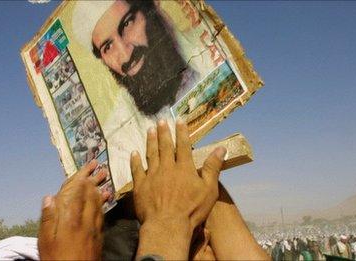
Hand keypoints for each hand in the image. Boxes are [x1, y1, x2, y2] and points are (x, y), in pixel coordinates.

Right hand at [38, 160, 109, 260]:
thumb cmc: (56, 259)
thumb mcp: (45, 240)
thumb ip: (48, 218)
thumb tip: (49, 197)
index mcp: (70, 219)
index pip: (77, 194)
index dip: (82, 179)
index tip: (87, 167)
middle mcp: (85, 221)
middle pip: (90, 195)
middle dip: (94, 180)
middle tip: (99, 167)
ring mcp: (94, 228)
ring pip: (99, 203)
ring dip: (100, 189)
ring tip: (104, 178)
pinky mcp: (100, 236)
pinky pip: (103, 214)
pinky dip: (104, 203)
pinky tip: (106, 199)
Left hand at [130, 119, 225, 258]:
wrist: (168, 225)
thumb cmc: (192, 210)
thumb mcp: (209, 189)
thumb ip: (213, 167)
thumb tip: (221, 148)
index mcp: (184, 168)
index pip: (183, 145)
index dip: (181, 132)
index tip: (179, 120)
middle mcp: (167, 168)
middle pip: (165, 146)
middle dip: (163, 132)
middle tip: (161, 121)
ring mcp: (152, 176)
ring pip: (151, 154)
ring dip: (150, 141)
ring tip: (150, 130)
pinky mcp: (141, 186)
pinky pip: (137, 170)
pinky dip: (135, 160)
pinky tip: (134, 152)